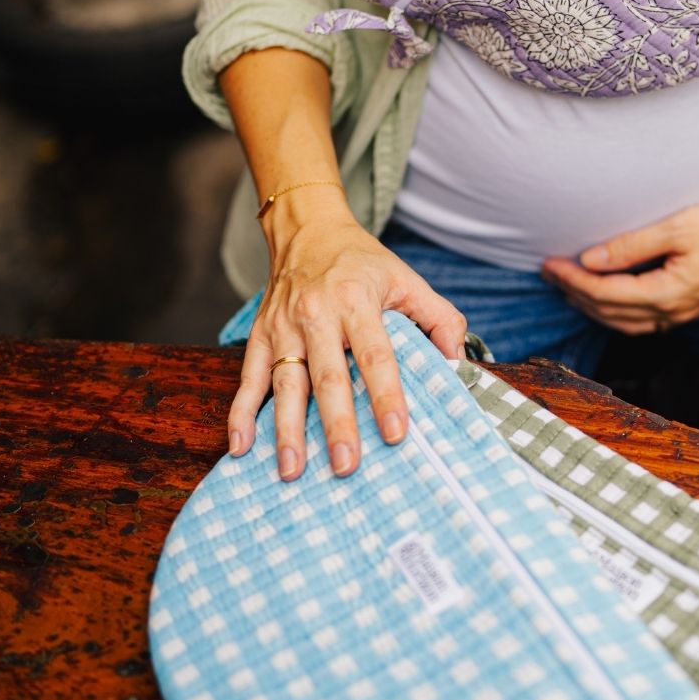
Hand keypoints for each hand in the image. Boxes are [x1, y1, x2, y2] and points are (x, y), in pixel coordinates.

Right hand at [227, 197, 466, 480]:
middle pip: (328, 377)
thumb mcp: (406, 279)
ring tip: (293, 470)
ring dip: (287, 430)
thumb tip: (458, 362)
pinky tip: (240, 446)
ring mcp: (283, 327)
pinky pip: (248, 378)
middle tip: (346, 466)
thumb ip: (439, 318)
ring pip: (284, 384)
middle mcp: (316, 314)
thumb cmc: (361, 261)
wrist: (307, 229)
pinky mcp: (259, 335)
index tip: (395, 433)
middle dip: (336, 425)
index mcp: (356, 300)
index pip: (376, 355)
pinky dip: (241, 413)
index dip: (386, 395)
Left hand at [540, 191, 698, 333]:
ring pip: (626, 323)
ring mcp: (683, 314)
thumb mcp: (678, 227)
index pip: (606, 293)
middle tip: (549, 272)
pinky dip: (616, 312)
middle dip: (576, 294)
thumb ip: (632, 246)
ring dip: (593, 306)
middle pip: (610, 313)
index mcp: (669, 293)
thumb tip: (591, 259)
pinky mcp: (690, 308)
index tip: (550, 264)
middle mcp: (674, 312)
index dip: (573, 280)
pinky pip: (643, 321)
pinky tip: (606, 297)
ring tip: (569, 286)